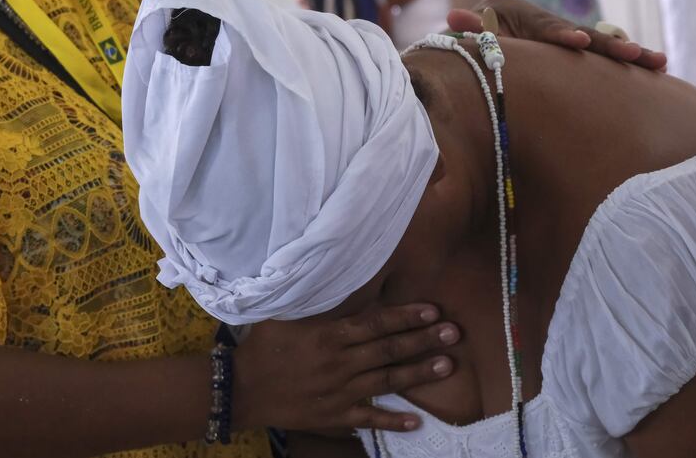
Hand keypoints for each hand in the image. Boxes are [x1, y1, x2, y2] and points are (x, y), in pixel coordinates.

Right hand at [232, 304, 458, 431]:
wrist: (242, 389)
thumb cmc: (264, 346)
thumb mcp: (287, 314)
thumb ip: (318, 300)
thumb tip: (340, 274)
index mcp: (329, 336)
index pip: (375, 323)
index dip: (405, 317)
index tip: (432, 311)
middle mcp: (339, 363)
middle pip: (388, 350)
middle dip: (423, 341)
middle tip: (454, 334)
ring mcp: (339, 392)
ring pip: (385, 381)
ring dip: (418, 374)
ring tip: (447, 365)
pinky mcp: (333, 416)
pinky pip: (367, 419)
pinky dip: (391, 422)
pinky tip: (416, 421)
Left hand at [447, 0, 666, 70]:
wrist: (495, 23)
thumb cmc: (481, 31)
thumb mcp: (475, 29)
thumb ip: (472, 27)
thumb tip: (454, 17)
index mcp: (530, 18)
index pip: (549, 29)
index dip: (564, 35)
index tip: (579, 42)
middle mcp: (556, 26)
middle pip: (587, 36)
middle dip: (611, 47)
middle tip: (636, 55)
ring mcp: (570, 39)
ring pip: (603, 47)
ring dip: (630, 55)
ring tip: (660, 64)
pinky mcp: (577, 54)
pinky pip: (603, 60)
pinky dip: (626, 66)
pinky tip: (656, 76)